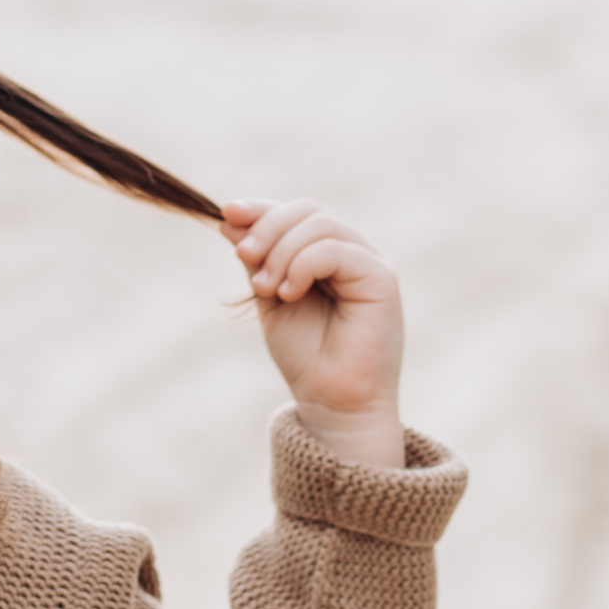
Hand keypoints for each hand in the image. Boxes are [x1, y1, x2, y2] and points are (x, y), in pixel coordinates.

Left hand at [222, 198, 405, 468]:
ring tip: (266, 288)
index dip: (261, 208)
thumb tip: (230, 217)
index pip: (295, 212)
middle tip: (243, 257)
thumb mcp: (269, 297)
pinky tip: (288, 293)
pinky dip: (303, 264)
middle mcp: (352, 251)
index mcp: (326, 252)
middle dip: (267, 227)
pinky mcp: (381, 278)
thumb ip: (258, 258)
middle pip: (307, 210)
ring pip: (320, 225)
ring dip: (281, 251)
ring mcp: (369, 262)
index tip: (227, 212)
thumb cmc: (305, 355)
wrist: (332, 400)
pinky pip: (336, 250)